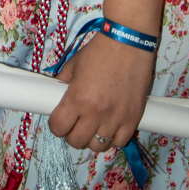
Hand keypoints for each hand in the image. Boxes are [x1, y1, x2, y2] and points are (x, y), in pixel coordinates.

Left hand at [47, 33, 154, 152]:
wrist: (129, 43)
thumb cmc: (99, 51)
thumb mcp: (74, 63)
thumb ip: (63, 82)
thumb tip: (56, 96)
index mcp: (77, 98)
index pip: (58, 128)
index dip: (56, 125)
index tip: (59, 119)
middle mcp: (95, 113)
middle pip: (76, 141)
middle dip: (71, 133)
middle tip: (75, 122)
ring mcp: (115, 119)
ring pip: (97, 146)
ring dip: (91, 138)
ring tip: (92, 125)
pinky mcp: (133, 119)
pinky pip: (118, 143)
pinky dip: (111, 138)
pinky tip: (109, 126)